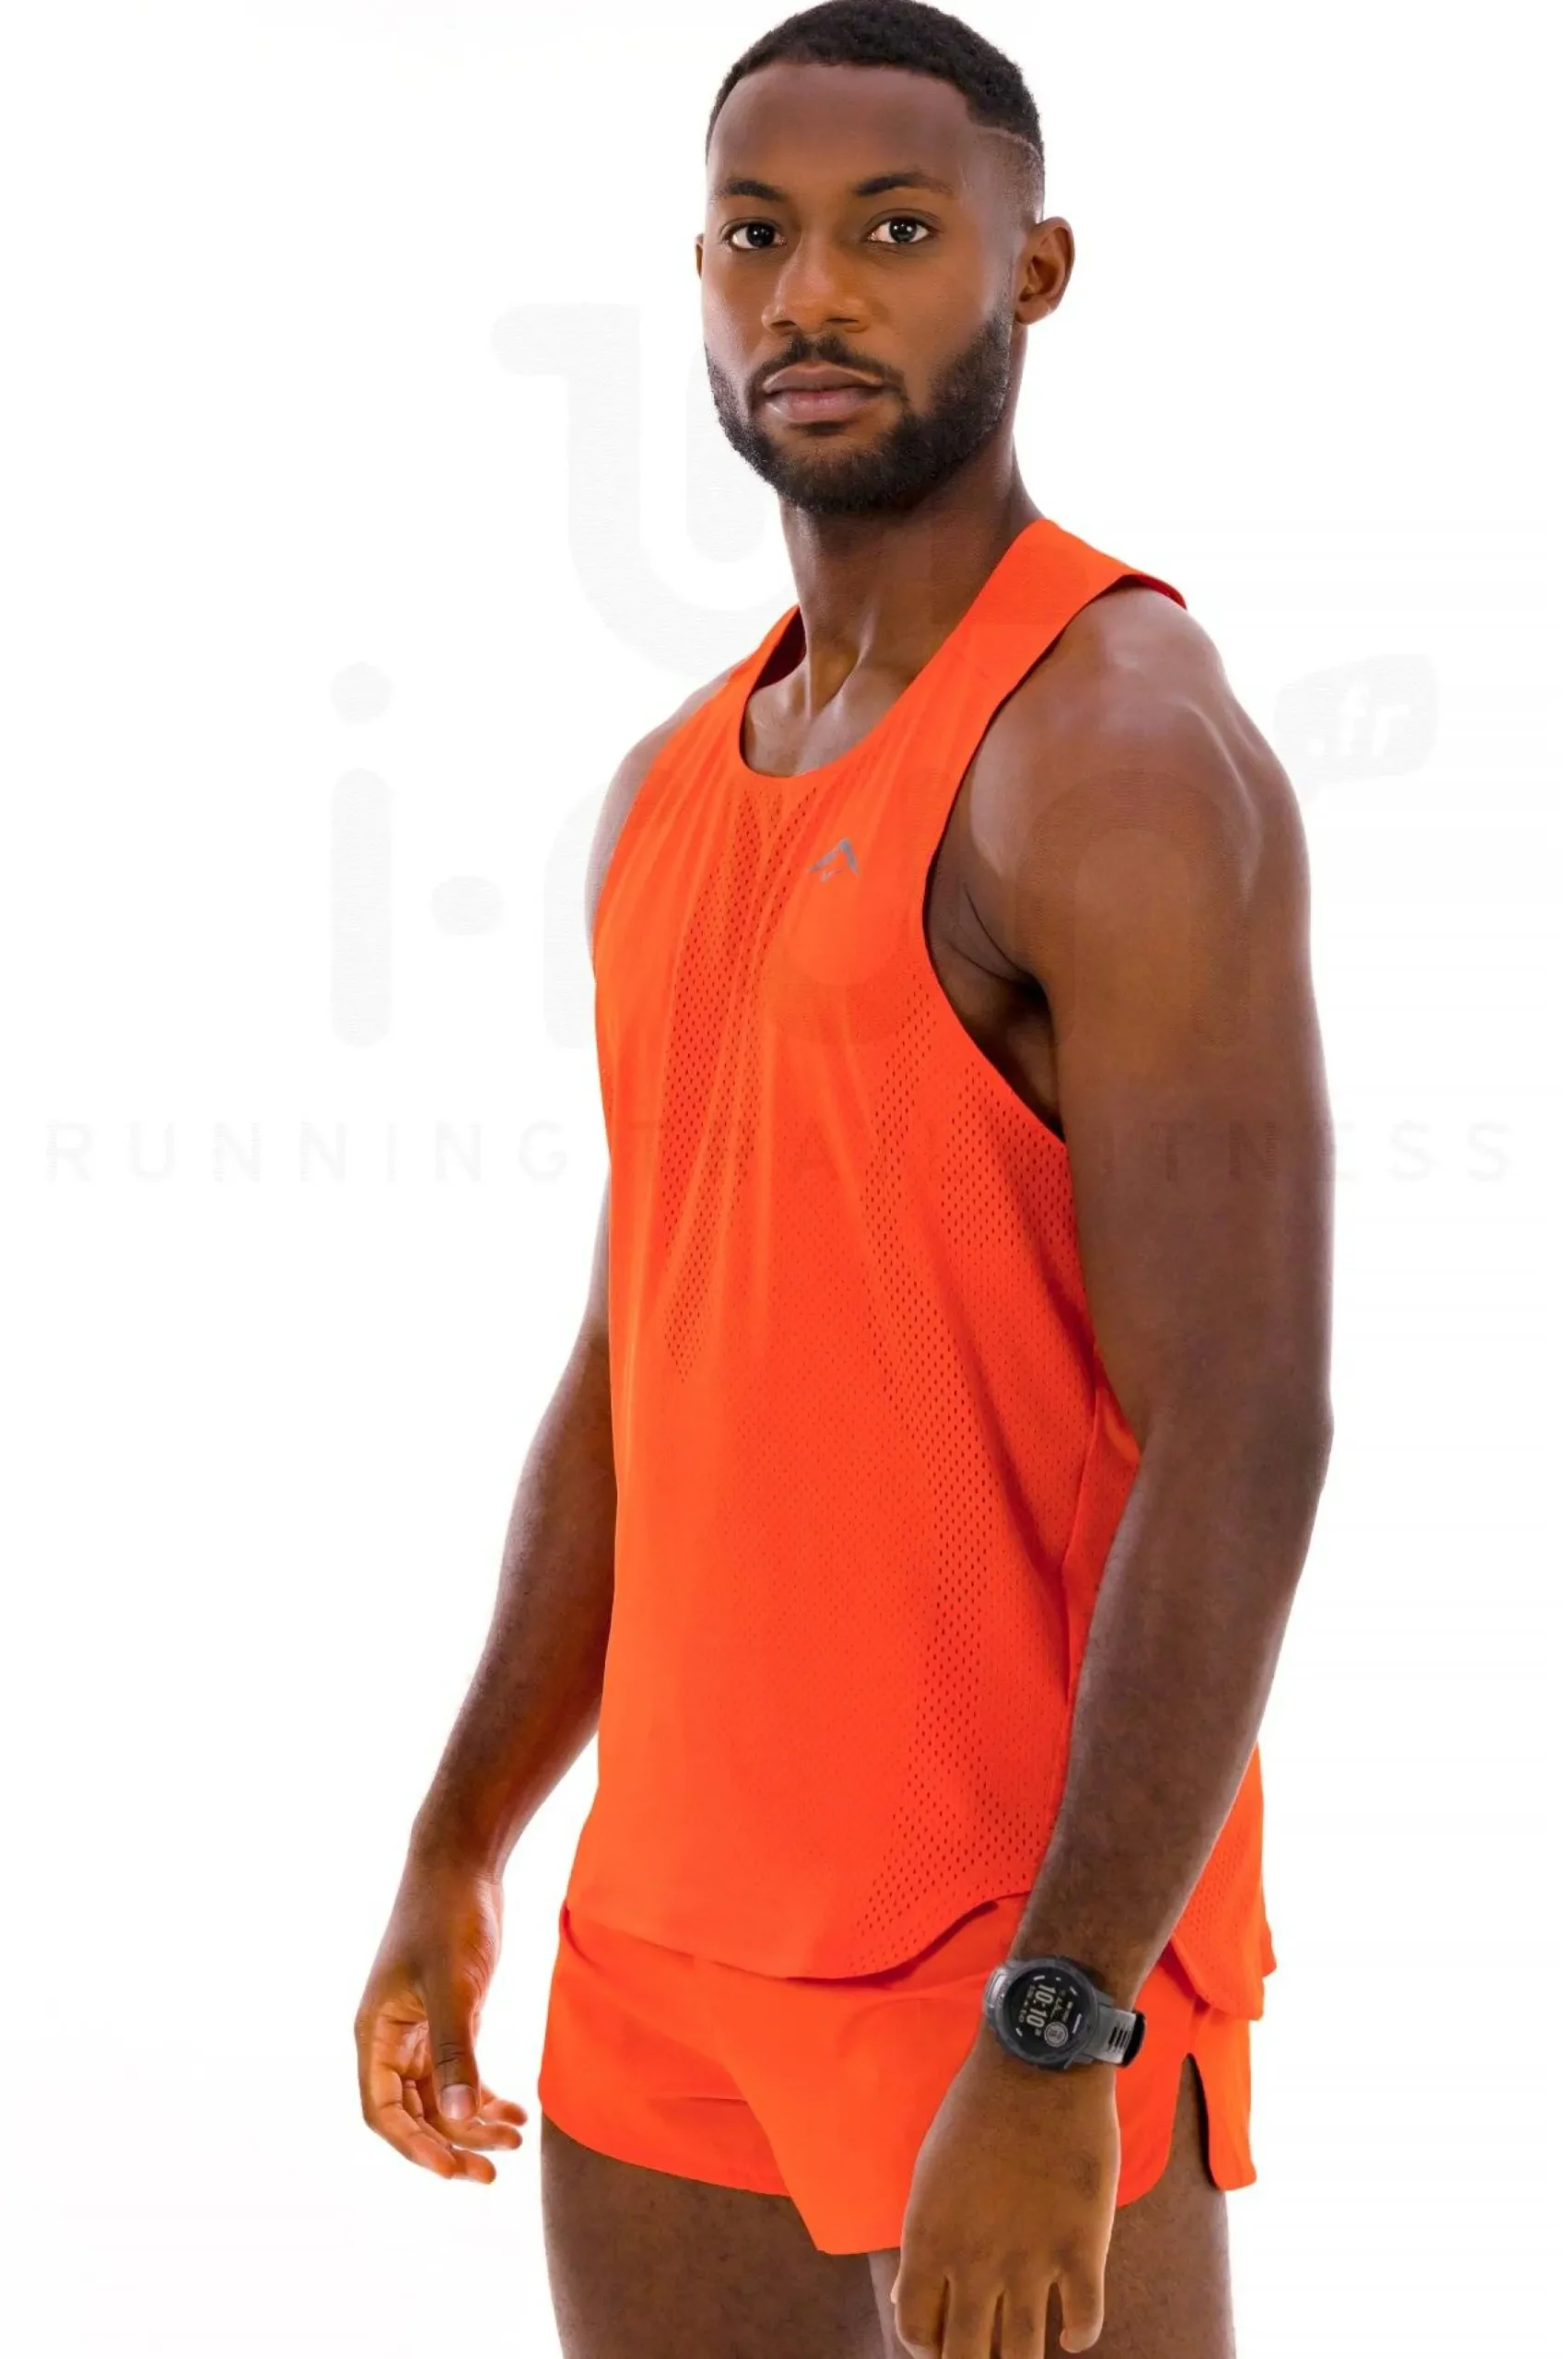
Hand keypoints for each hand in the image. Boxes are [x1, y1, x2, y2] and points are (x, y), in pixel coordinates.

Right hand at [354, 1840, 527, 2181]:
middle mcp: (392, 2039)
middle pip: (414, 2112)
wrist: (463, 1860)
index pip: (383, 2112)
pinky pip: (462, 2072)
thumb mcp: (452, 1985)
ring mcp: (422, 2029)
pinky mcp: (451, 2016)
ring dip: (474, 2122)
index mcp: (375, 2034)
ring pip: (442, 2096)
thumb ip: (457, 2050)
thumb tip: (459, 2117)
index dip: (414, 2147)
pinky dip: (485, 2094)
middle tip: (493, 2172)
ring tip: (516, 2140)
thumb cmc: (447, 1915)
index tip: (454, 2168)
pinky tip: (516, 2110)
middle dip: (451, 2144)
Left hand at [890, 2036, 1119, 2356]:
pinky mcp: (1083, 2247)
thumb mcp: (930, 2174)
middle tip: (983, 2354)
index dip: (928, 2345)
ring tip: (1024, 2354)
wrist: (1039, 2065)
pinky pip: (1084, 2321)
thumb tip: (908, 2296)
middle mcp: (976, 2260)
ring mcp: (1032, 2258)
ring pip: (1025, 2352)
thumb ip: (923, 2240)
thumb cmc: (976, 2111)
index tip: (942, 2339)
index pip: (917, 2328)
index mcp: (929, 2237)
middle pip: (967, 2355)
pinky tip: (1072, 2332)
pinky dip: (1079, 2335)